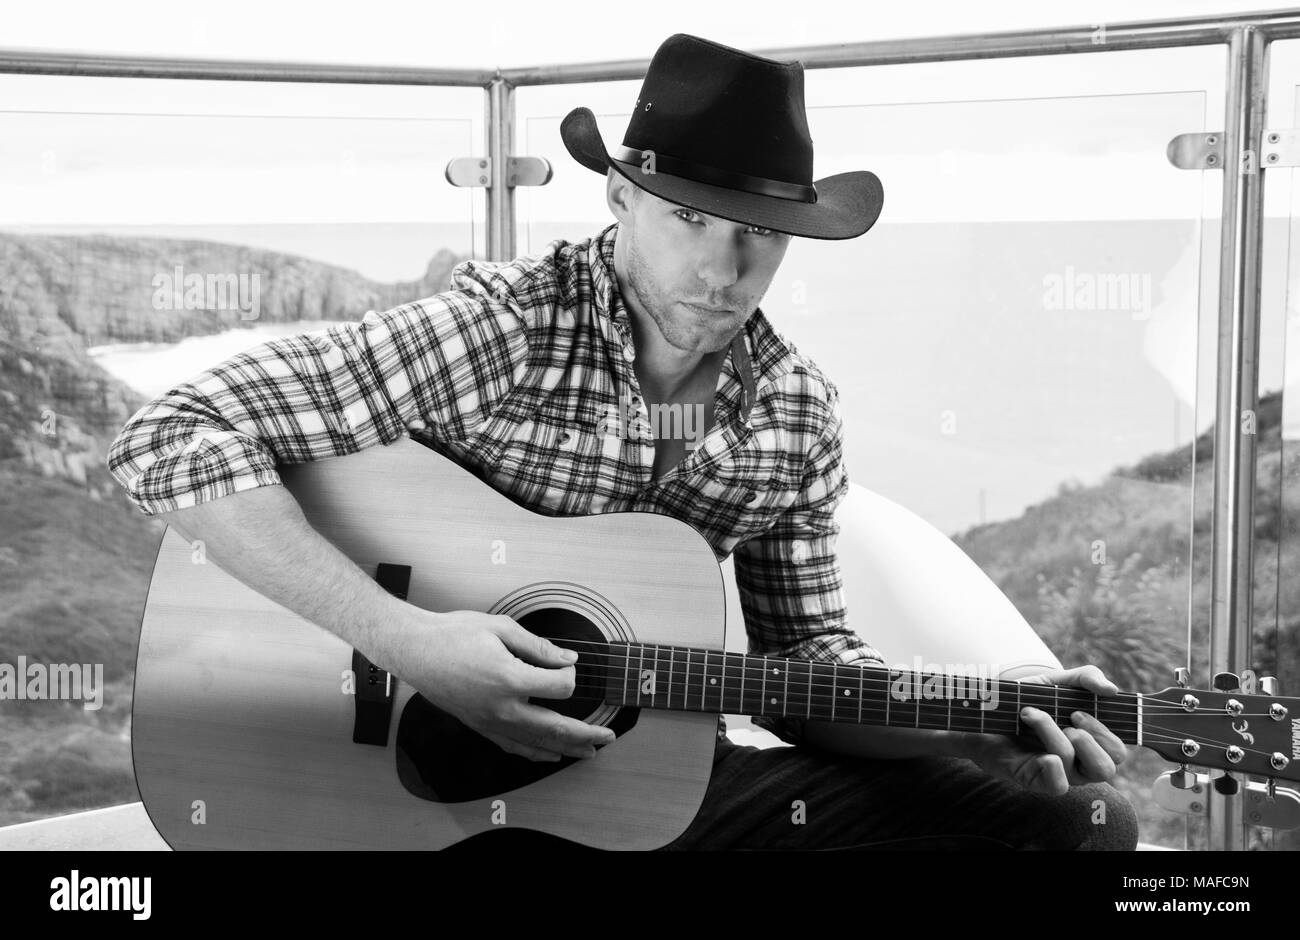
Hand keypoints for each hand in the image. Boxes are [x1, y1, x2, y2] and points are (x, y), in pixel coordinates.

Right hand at [378, 608, 615, 761]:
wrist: (415, 650)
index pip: (560, 686)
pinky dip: (535, 753)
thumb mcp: (501, 628)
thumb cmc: (454, 634)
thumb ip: (539, 647)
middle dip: (585, 733)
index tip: (566, 663)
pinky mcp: (479, 726)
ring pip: (536, 744)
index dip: (569, 673)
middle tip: (608, 736)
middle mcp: (501, 707)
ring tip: (589, 752)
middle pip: (555, 727)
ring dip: (566, 749)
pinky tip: (549, 755)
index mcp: (510, 679)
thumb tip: (568, 658)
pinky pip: (512, 746)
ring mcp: (489, 721)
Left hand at [964, 665, 1127, 795]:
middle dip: (1088, 738)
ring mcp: (1056, 774)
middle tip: (1065, 717)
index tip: (1077, 711)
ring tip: (1030, 714)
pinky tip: (1039, 749)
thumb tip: (1112, 690)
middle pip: (1107, 767)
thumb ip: (1087, 678)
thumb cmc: (1027, 699)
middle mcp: (1078, 763)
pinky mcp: (1032, 779)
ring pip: (1075, 767)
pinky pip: (1057, 786)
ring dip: (1053, 734)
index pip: (1119, 752)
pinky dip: (1052, 766)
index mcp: (1090, 744)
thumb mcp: (1057, 681)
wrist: (984, 709)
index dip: (1104, 732)